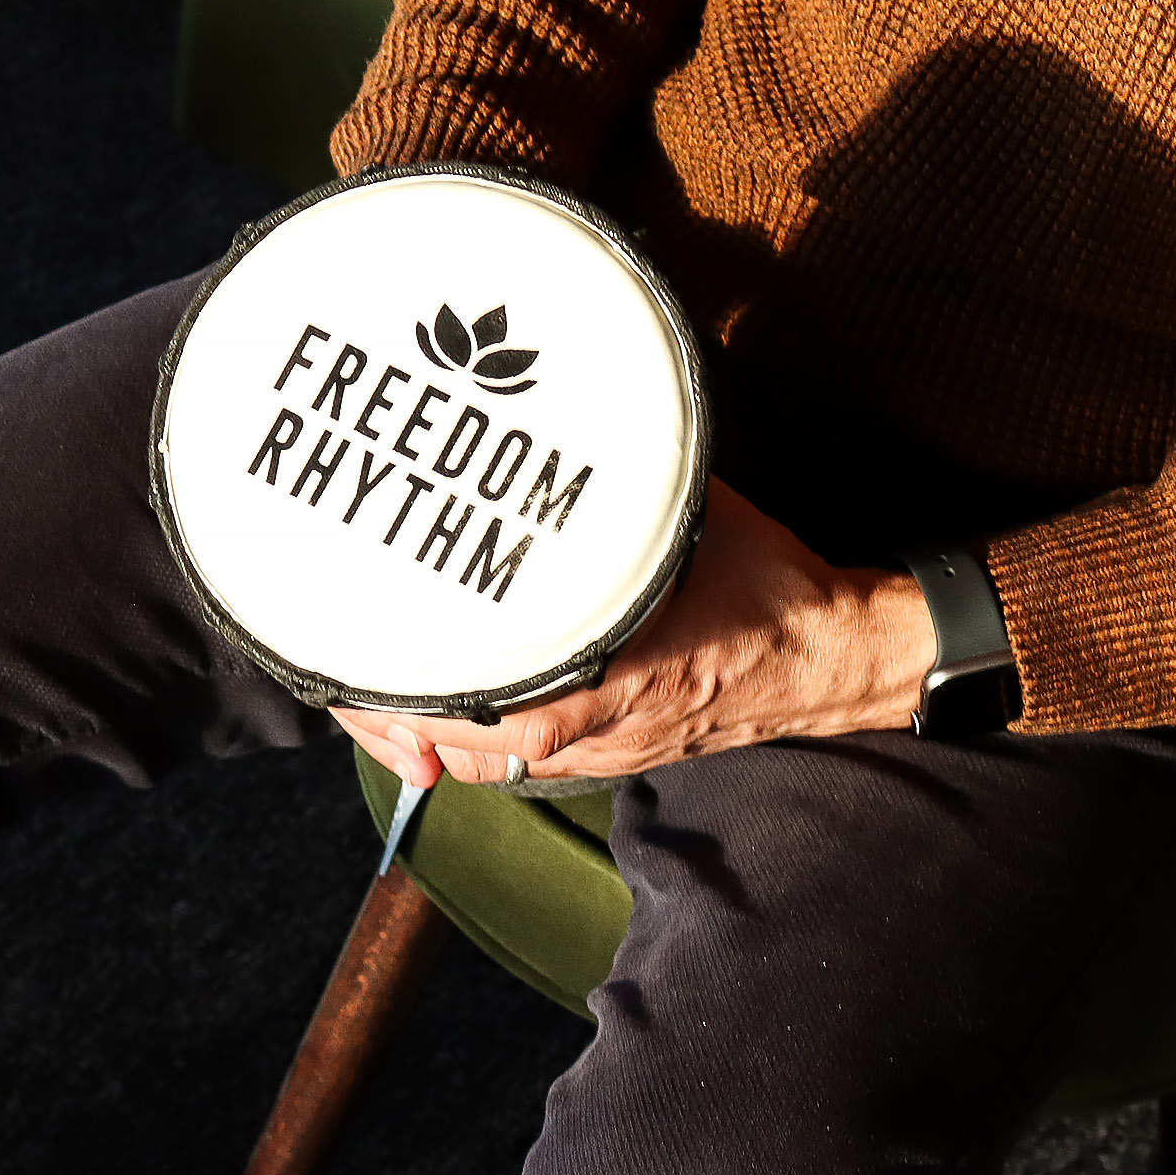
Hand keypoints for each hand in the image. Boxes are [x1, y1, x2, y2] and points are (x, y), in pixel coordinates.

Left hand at [330, 478, 937, 787]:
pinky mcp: (613, 753)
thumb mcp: (687, 517)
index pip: (463, 715)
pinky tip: (448, 706)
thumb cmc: (766, 588)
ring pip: (482, 761)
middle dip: (391, 716)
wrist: (833, 658)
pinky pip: (521, 760)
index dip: (393, 699)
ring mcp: (598, 755)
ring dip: (427, 730)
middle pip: (452, 749)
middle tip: (342, 665)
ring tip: (379, 684)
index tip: (347, 664)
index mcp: (592, 685)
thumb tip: (566, 413)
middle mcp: (584, 736)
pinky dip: (473, 738)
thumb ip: (618, 488)